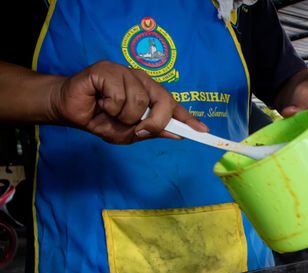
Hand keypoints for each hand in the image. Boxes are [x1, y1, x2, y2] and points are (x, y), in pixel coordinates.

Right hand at [49, 60, 206, 143]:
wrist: (70, 110)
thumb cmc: (101, 119)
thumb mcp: (129, 134)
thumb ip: (151, 132)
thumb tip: (177, 134)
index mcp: (149, 93)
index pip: (173, 104)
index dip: (187, 118)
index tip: (202, 131)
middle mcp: (141, 80)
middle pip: (163, 100)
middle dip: (154, 121)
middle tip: (138, 129)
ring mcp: (124, 72)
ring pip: (139, 100)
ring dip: (124, 116)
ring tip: (110, 112)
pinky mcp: (107, 69)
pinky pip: (119, 94)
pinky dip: (110, 106)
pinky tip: (101, 102)